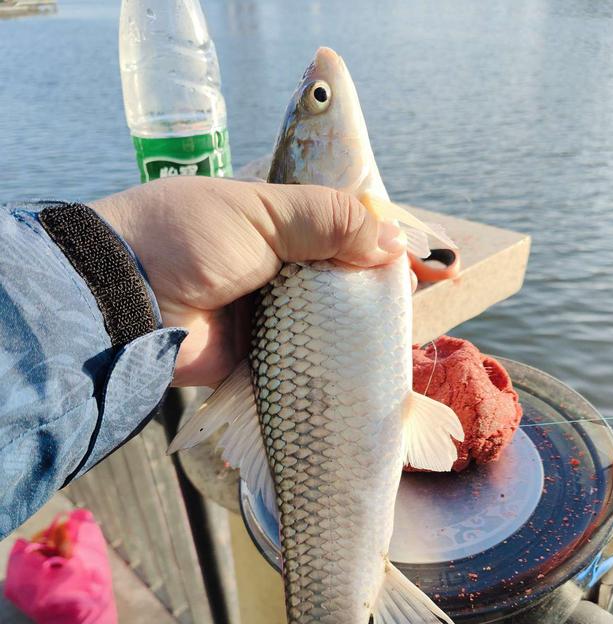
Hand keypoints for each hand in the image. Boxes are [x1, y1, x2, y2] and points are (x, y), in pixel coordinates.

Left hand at [90, 176, 406, 386]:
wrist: (123, 300)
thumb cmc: (186, 239)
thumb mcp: (261, 213)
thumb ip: (328, 221)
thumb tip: (393, 241)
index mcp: (277, 218)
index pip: (346, 222)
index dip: (387, 236)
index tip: (427, 255)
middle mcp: (280, 264)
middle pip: (346, 273)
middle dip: (385, 283)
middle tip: (430, 291)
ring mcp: (274, 311)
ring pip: (335, 317)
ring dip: (369, 324)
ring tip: (408, 328)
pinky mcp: (266, 355)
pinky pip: (314, 356)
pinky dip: (342, 359)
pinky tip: (377, 362)